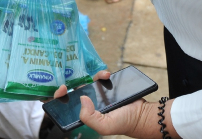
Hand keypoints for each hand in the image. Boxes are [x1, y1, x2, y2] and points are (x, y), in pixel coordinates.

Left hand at [50, 71, 173, 137]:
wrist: (142, 115)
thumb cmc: (123, 123)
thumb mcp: (104, 126)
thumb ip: (89, 117)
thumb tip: (82, 98)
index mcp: (84, 115)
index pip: (66, 106)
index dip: (59, 97)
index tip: (62, 88)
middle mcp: (89, 105)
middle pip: (74, 91)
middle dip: (73, 83)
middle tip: (77, 79)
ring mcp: (97, 95)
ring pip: (87, 82)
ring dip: (91, 76)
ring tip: (101, 76)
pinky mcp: (106, 87)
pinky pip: (99, 78)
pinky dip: (102, 74)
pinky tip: (107, 74)